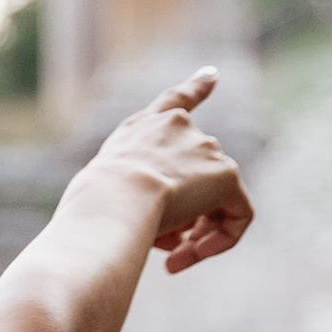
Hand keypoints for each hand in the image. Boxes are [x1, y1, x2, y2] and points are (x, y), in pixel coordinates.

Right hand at [86, 68, 253, 274]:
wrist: (114, 197)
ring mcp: (205, 148)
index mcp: (143, 127)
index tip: (213, 74)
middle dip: (184, 217)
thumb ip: (138, 199)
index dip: (197, 86)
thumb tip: (173, 228)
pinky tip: (193, 255)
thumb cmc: (94, 205)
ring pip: (215, 201)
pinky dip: (222, 240)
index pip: (176, 100)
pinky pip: (238, 215)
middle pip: (196, 177)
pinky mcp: (226, 175)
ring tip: (172, 258)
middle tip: (166, 249)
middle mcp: (178, 127)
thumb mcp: (105, 195)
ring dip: (196, 234)